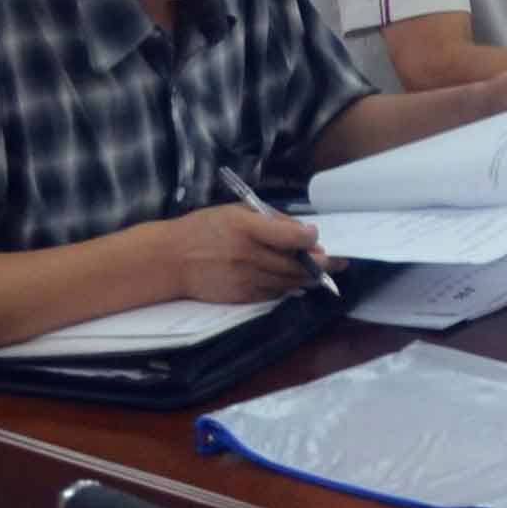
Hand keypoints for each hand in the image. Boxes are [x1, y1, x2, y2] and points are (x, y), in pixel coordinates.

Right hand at [165, 203, 327, 303]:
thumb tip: (302, 232)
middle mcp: (248, 255)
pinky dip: (287, 287)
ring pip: (289, 281)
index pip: (291, 236)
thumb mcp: (234, 211)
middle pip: (296, 263)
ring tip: (321, 271)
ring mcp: (245, 278)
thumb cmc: (203, 229)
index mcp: (246, 228)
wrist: (169, 260)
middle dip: (321, 263)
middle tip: (336, 260)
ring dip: (309, 277)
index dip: (309, 237)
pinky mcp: (241, 296)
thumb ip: (269, 219)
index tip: (316, 236)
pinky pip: (274, 293)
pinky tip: (294, 281)